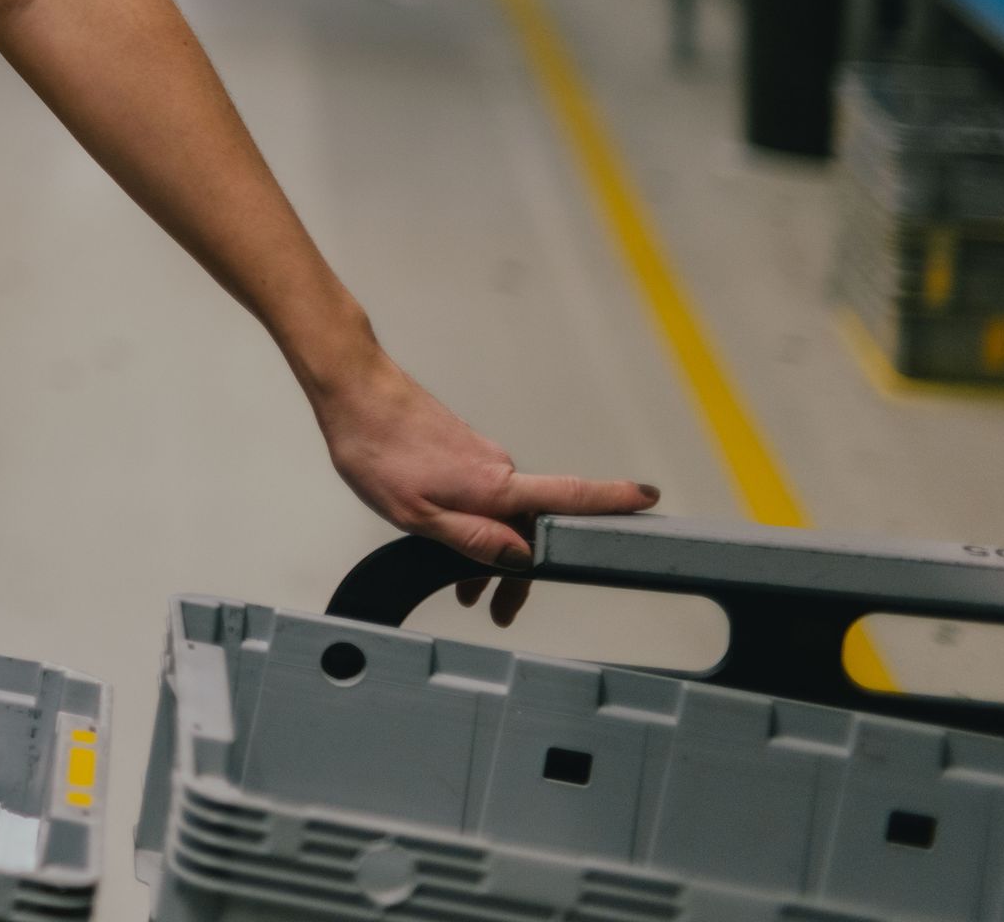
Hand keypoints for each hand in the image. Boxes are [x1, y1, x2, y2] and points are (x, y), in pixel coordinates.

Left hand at [312, 352, 655, 625]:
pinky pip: (483, 498)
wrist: (352, 391)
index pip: (569, 496)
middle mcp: (498, 468)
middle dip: (521, 573)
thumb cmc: (378, 449)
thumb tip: (521, 558)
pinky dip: (477, 525)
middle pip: (533, 524)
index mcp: (494, 486)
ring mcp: (481, 457)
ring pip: (503, 514)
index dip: (613, 501)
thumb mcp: (417, 514)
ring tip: (463, 588)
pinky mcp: (462, 451)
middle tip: (499, 611)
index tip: (650, 499)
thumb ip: (473, 539)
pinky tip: (448, 542)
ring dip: (492, 551)